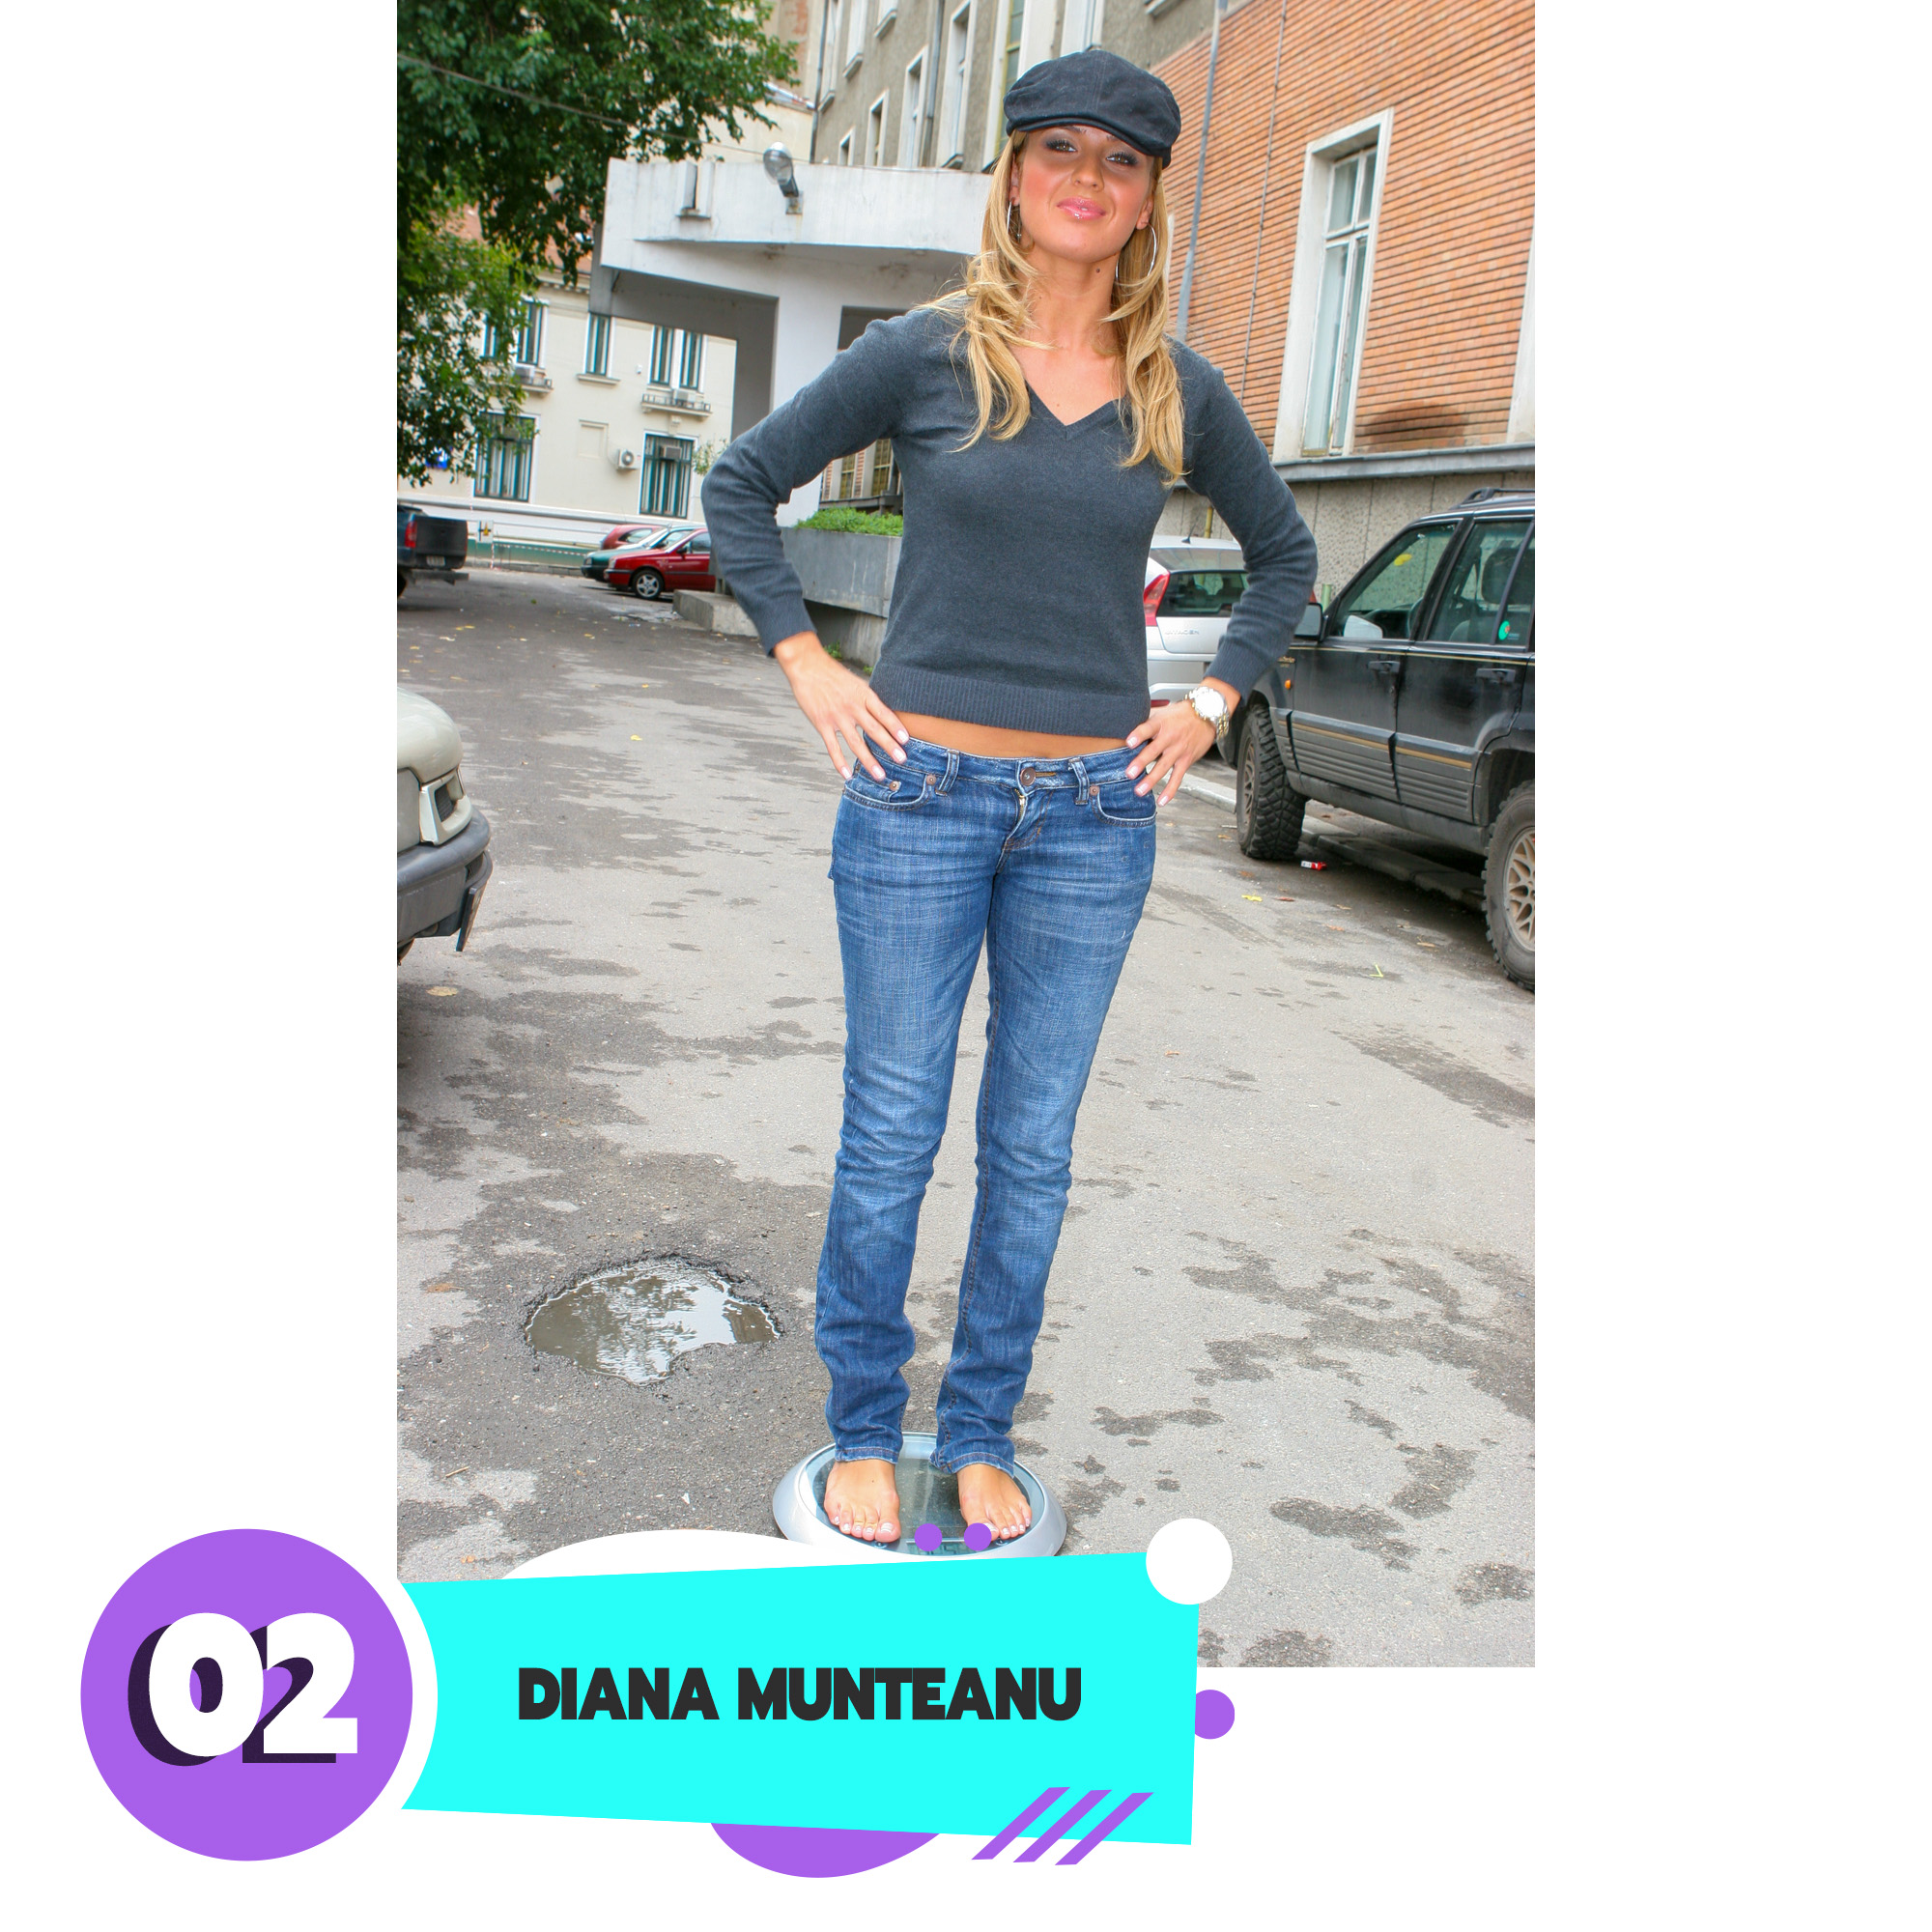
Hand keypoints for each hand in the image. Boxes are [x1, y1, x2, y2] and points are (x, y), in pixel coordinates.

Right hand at [772, 631, 908, 779]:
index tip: (906, 740)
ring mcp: (837, 716)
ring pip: (856, 743)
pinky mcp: (822, 723)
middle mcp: (852, 706)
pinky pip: (833, 746)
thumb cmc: (832, 674)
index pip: (883, 713)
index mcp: (863, 694)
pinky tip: (847, 774)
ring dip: (869, 760)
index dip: (896, 727)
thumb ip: (867, 699)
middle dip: (889, 746)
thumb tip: (882, 714)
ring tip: (879, 775)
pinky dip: (840, 761)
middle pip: (874, 730)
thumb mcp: (855, 682)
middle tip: (902, 760)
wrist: (806, 665)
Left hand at [1125, 680, 1236, 803]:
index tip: (1128, 743)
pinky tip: (1162, 801)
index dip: (1138, 735)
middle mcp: (1170, 737)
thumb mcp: (1162, 712)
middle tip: (1129, 773)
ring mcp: (1179, 750)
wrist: (1207, 715)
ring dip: (1151, 780)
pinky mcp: (1186, 760)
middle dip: (1141, 763)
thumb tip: (1122, 724)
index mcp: (1161, 723)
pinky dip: (1170, 790)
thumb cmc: (1179, 715)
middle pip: (1154, 750)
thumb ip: (1145, 720)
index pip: (1148, 728)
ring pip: (1164, 767)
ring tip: (1139, 791)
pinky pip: (1178, 777)